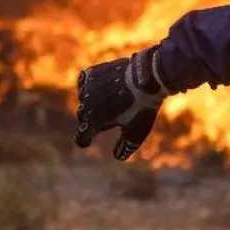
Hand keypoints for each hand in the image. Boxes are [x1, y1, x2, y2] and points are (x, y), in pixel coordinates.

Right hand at [74, 46, 168, 160]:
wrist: (148, 76)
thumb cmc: (142, 107)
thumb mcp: (137, 131)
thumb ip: (125, 147)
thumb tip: (118, 156)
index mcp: (93, 121)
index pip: (81, 136)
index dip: (84, 141)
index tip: (87, 142)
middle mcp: (86, 105)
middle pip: (83, 117)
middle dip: (93, 119)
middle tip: (109, 117)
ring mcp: (87, 88)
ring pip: (84, 99)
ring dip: (92, 101)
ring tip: (110, 100)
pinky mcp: (91, 73)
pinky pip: (83, 82)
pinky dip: (89, 87)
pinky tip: (100, 88)